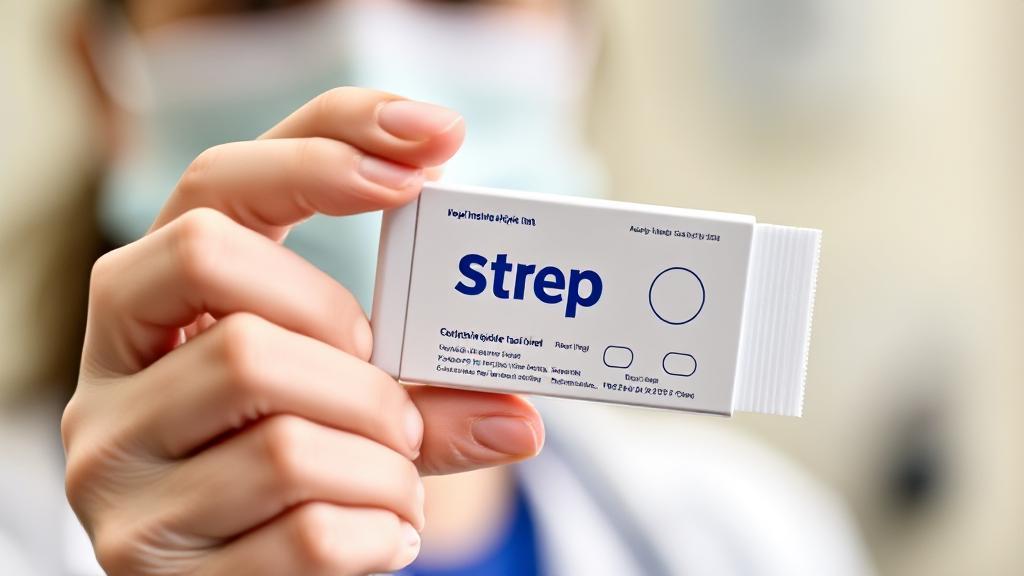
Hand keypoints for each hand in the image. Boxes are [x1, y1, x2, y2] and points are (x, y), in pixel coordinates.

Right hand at [62, 88, 544, 575]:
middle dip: (346, 330)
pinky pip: (304, 533)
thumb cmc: (282, 468)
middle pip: (223, 282)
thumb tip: (521, 419)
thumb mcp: (343, 406)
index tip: (429, 152)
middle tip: (393, 390)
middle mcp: (109, 380)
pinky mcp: (151, 566)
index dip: (318, 155)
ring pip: (283, 434)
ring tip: (398, 474)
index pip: (213, 190)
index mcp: (147, 307)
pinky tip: (385, 533)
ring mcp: (117, 473)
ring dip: (384, 458)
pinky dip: (378, 534)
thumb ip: (426, 393)